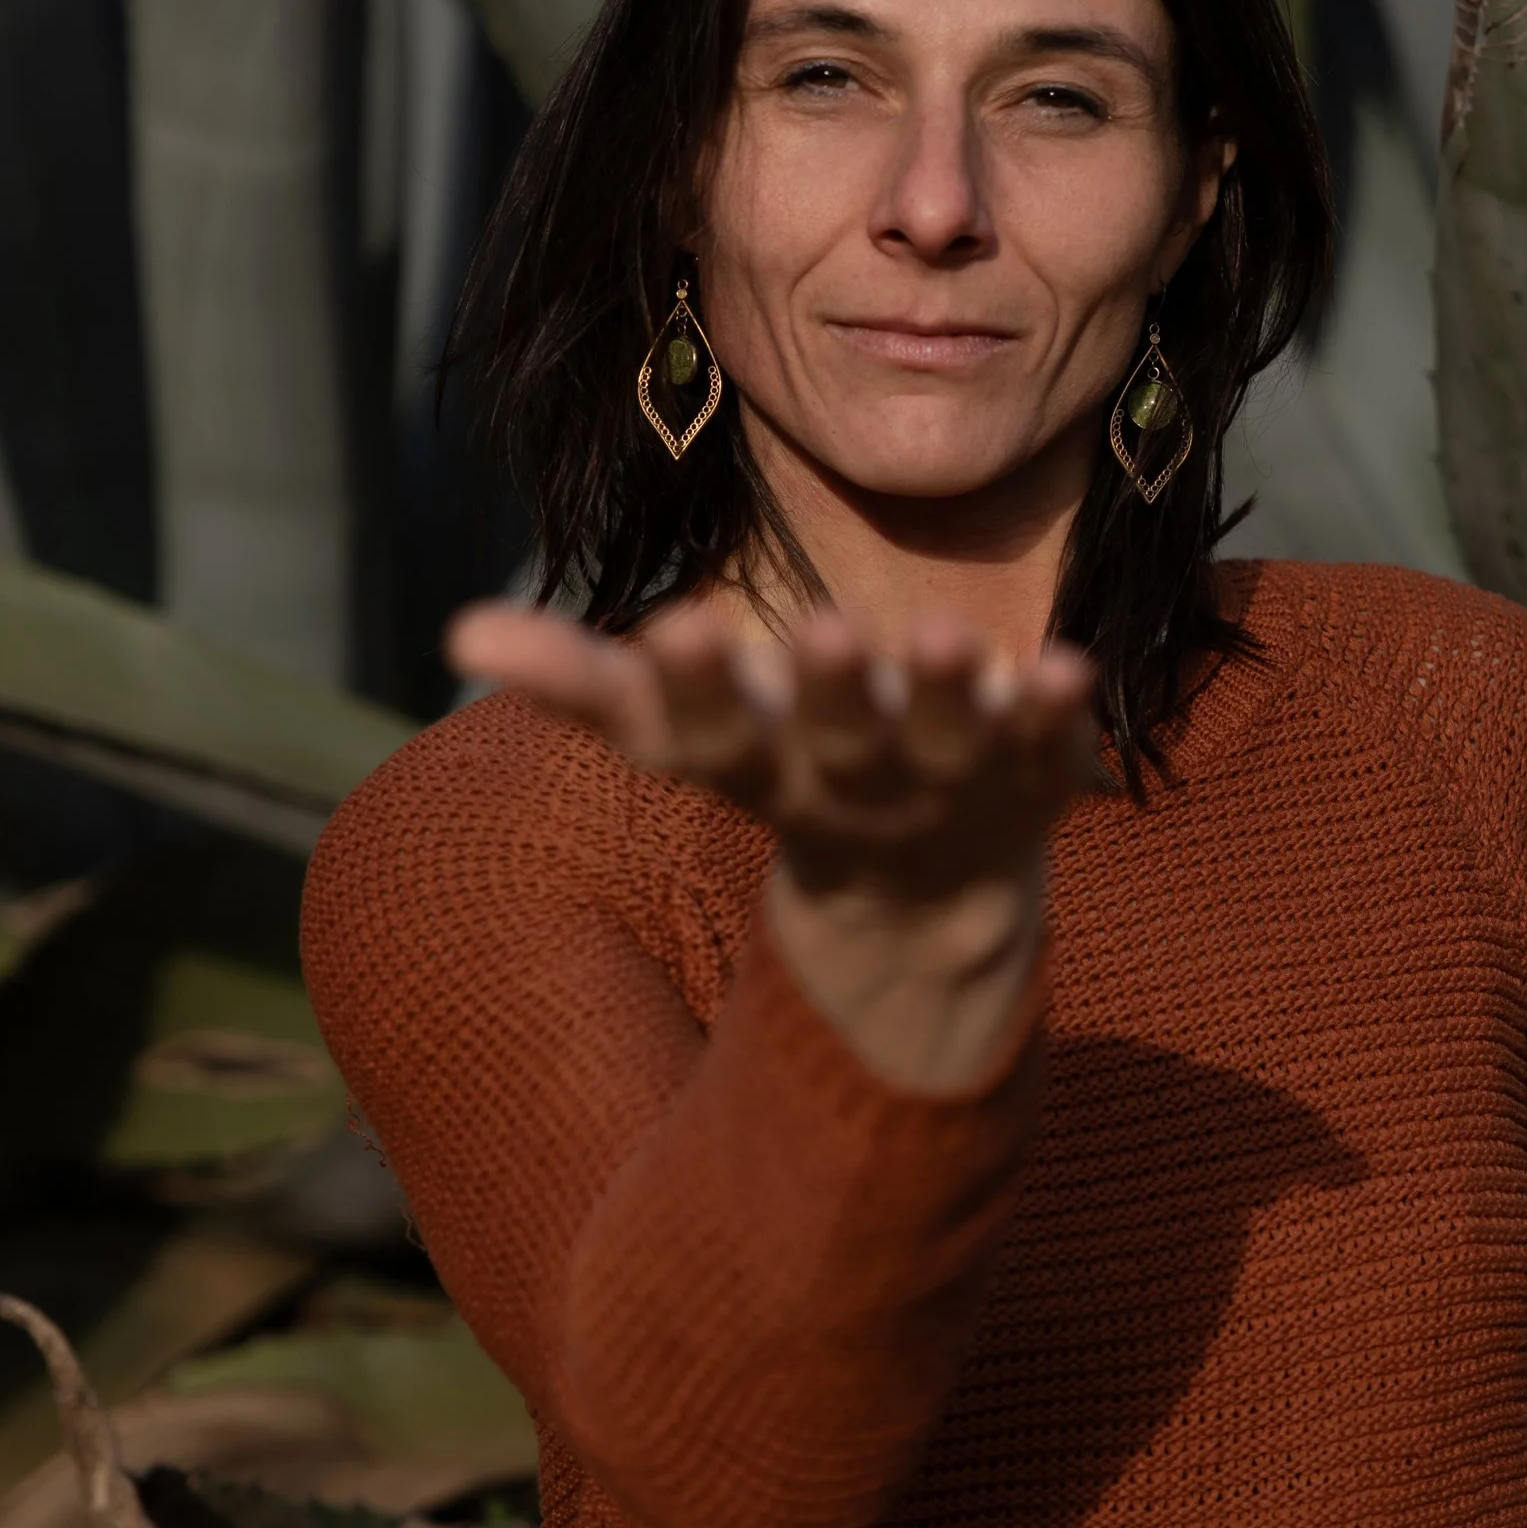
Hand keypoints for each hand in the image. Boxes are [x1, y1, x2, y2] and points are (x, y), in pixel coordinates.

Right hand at [445, 602, 1097, 1094]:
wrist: (926, 903)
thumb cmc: (785, 772)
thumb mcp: (683, 735)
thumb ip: (586, 684)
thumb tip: (457, 632)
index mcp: (759, 772)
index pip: (713, 740)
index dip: (696, 690)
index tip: (678, 624)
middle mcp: (853, 790)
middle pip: (838, 748)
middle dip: (834, 694)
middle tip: (824, 631)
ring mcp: (949, 792)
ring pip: (949, 749)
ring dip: (952, 699)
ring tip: (952, 638)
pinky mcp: (1034, 782)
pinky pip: (1050, 751)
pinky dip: (1059, 716)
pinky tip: (1069, 665)